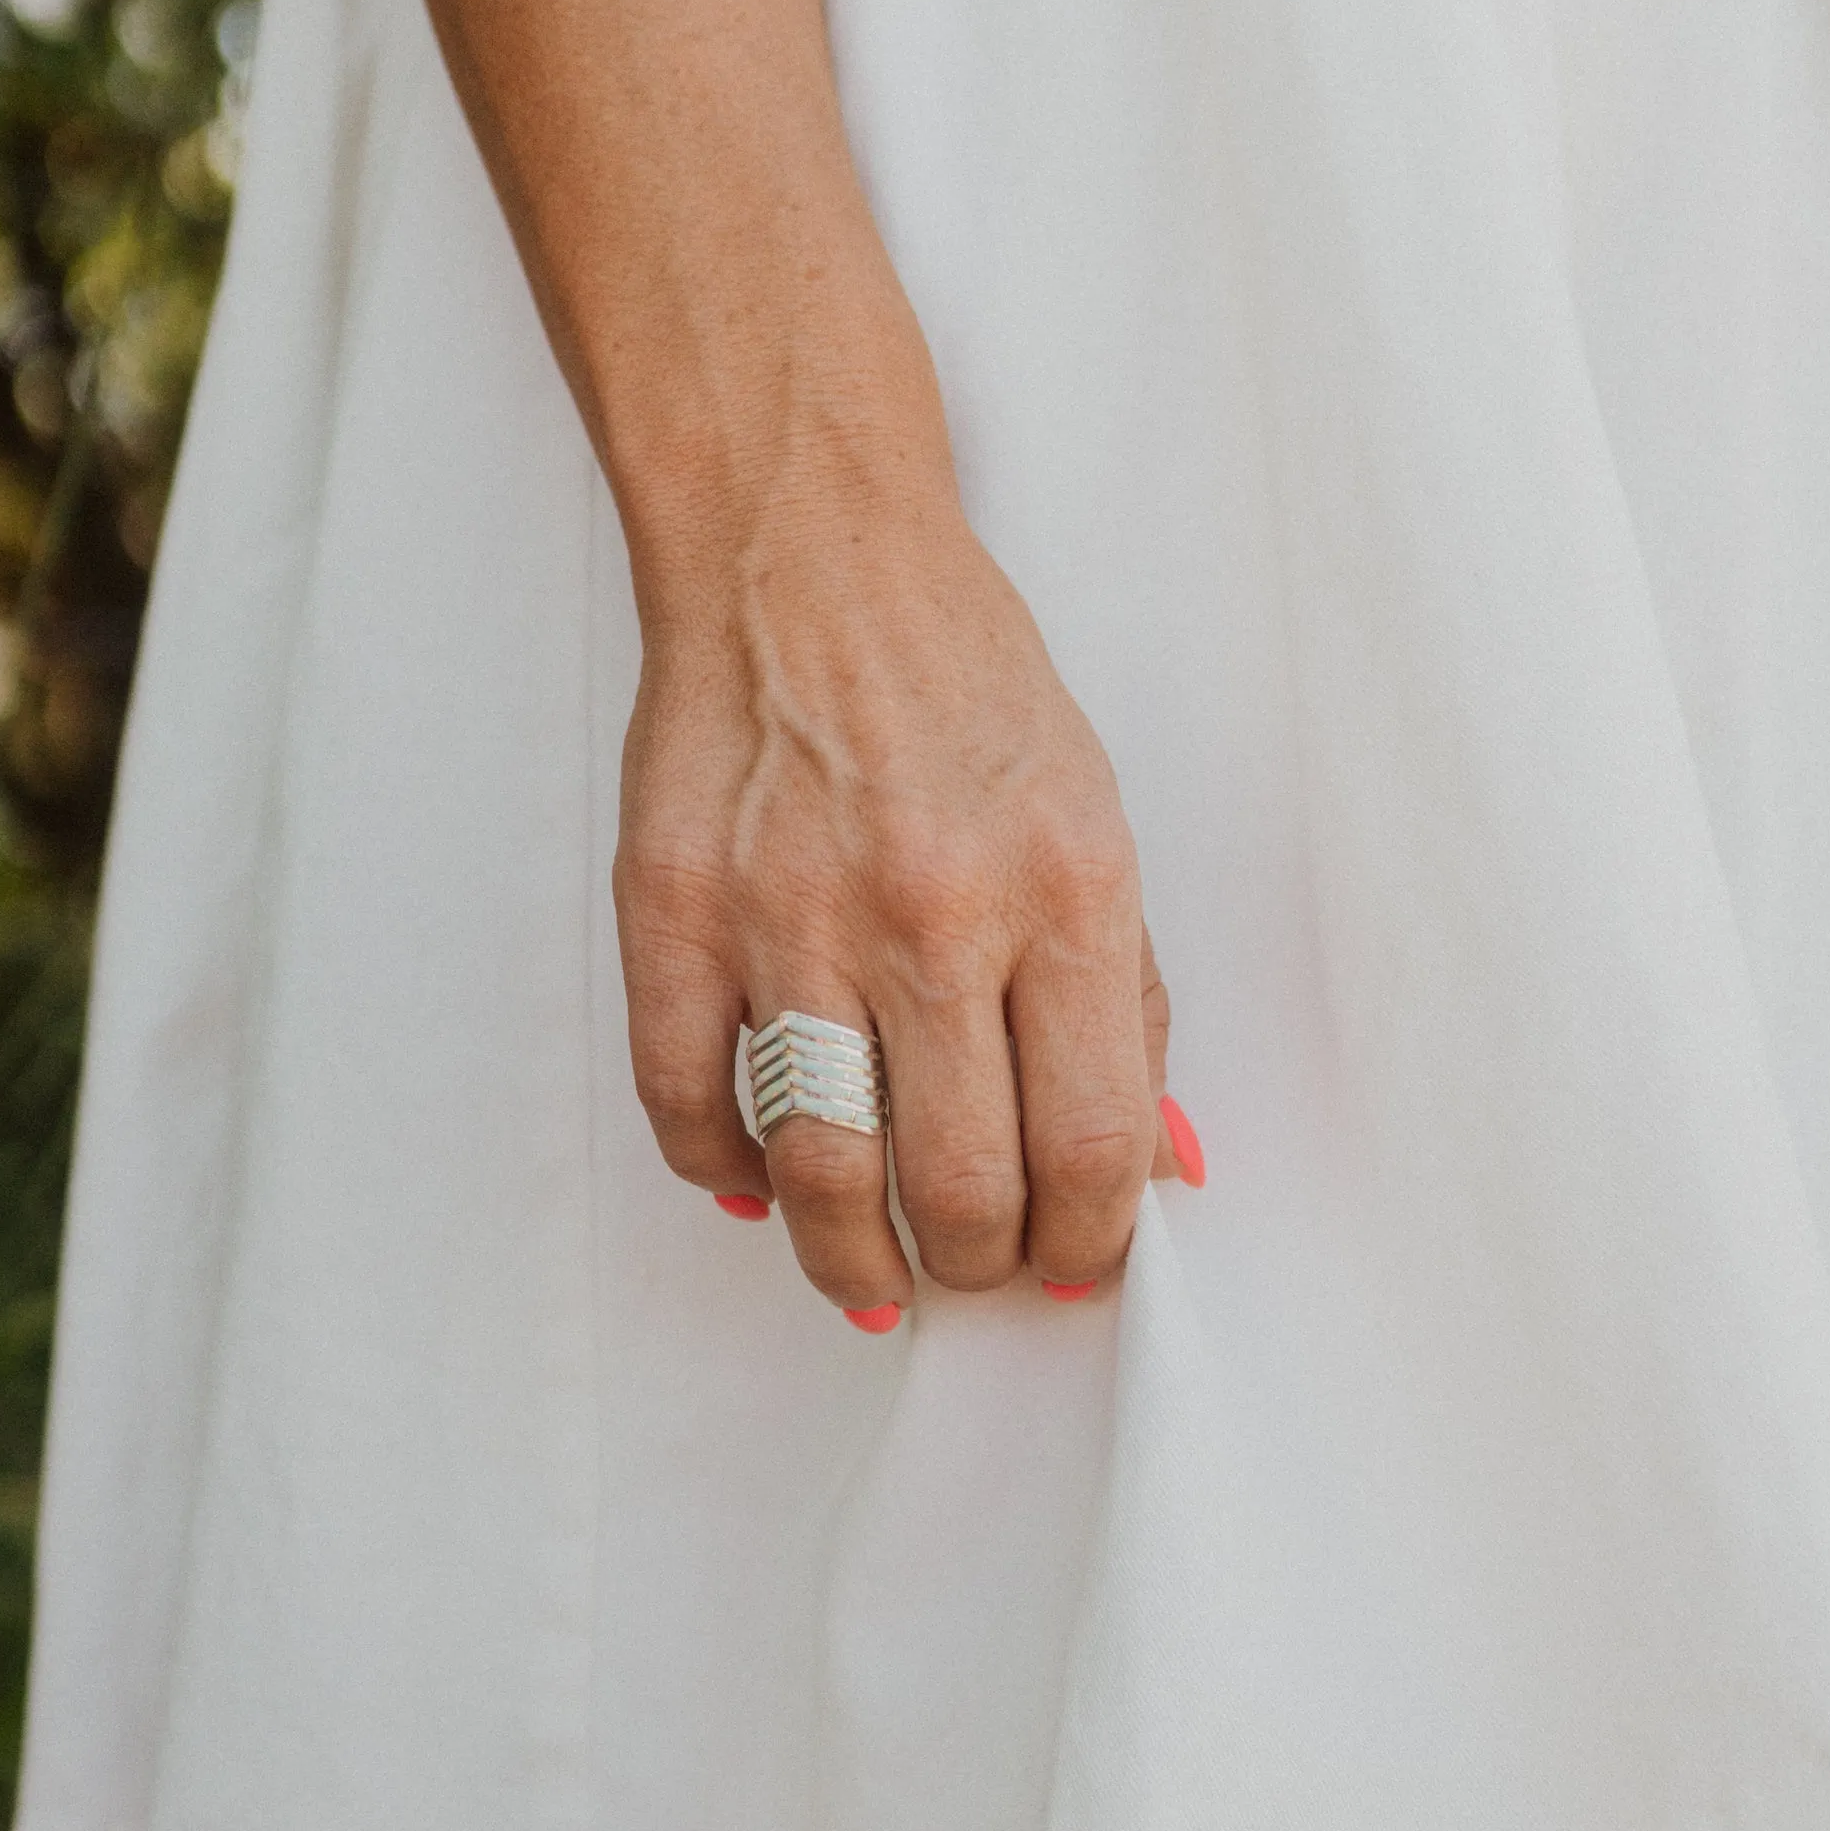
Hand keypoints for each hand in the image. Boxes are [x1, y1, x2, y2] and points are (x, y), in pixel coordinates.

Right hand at [614, 448, 1185, 1319]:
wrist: (809, 558)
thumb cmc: (960, 689)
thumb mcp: (1095, 828)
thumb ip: (1124, 1007)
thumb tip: (1154, 1167)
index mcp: (1064, 891)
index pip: (1094, 1141)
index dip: (1091, 1240)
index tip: (1079, 1259)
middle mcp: (933, 911)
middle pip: (962, 1184)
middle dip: (978, 1264)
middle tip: (977, 1263)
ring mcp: (792, 916)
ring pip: (822, 1172)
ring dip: (854, 1257)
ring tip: (875, 1272)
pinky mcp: (676, 913)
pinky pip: (691, 1105)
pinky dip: (728, 1172)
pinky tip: (766, 1178)